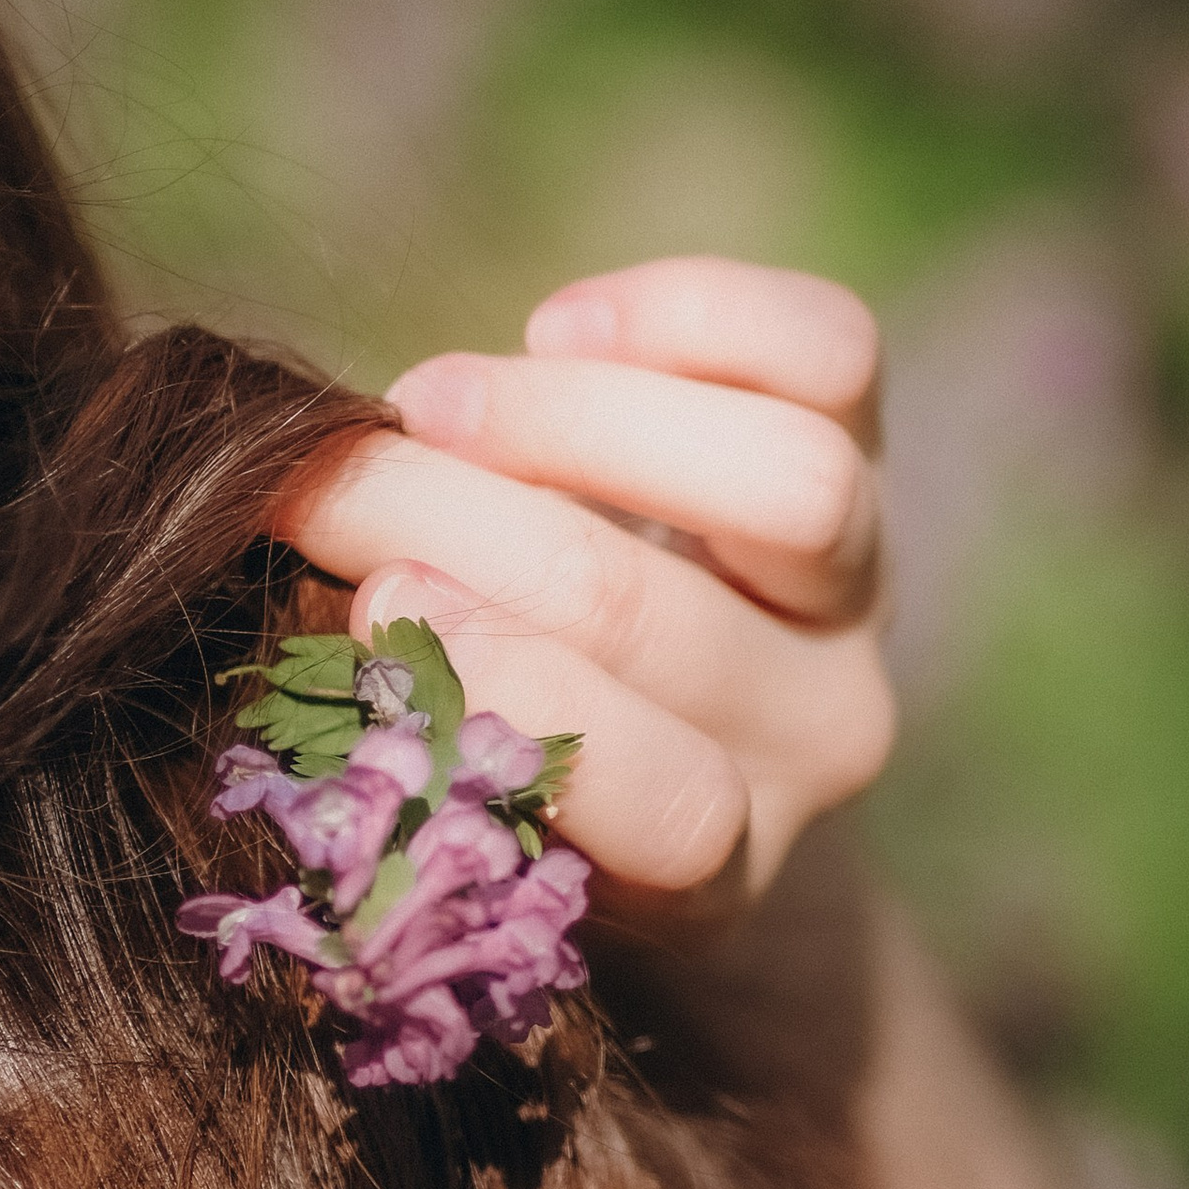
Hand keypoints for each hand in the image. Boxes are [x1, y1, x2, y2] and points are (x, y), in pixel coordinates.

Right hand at [276, 255, 892, 927]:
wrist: (642, 686)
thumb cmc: (487, 739)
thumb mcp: (437, 783)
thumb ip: (397, 721)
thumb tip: (320, 598)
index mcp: (713, 871)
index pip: (673, 808)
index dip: (517, 694)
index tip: (368, 605)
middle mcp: (816, 735)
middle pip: (655, 617)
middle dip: (451, 525)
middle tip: (322, 486)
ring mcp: (862, 589)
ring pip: (790, 485)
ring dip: (570, 423)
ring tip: (429, 402)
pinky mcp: (867, 441)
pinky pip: (830, 351)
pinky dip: (689, 317)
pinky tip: (557, 330)